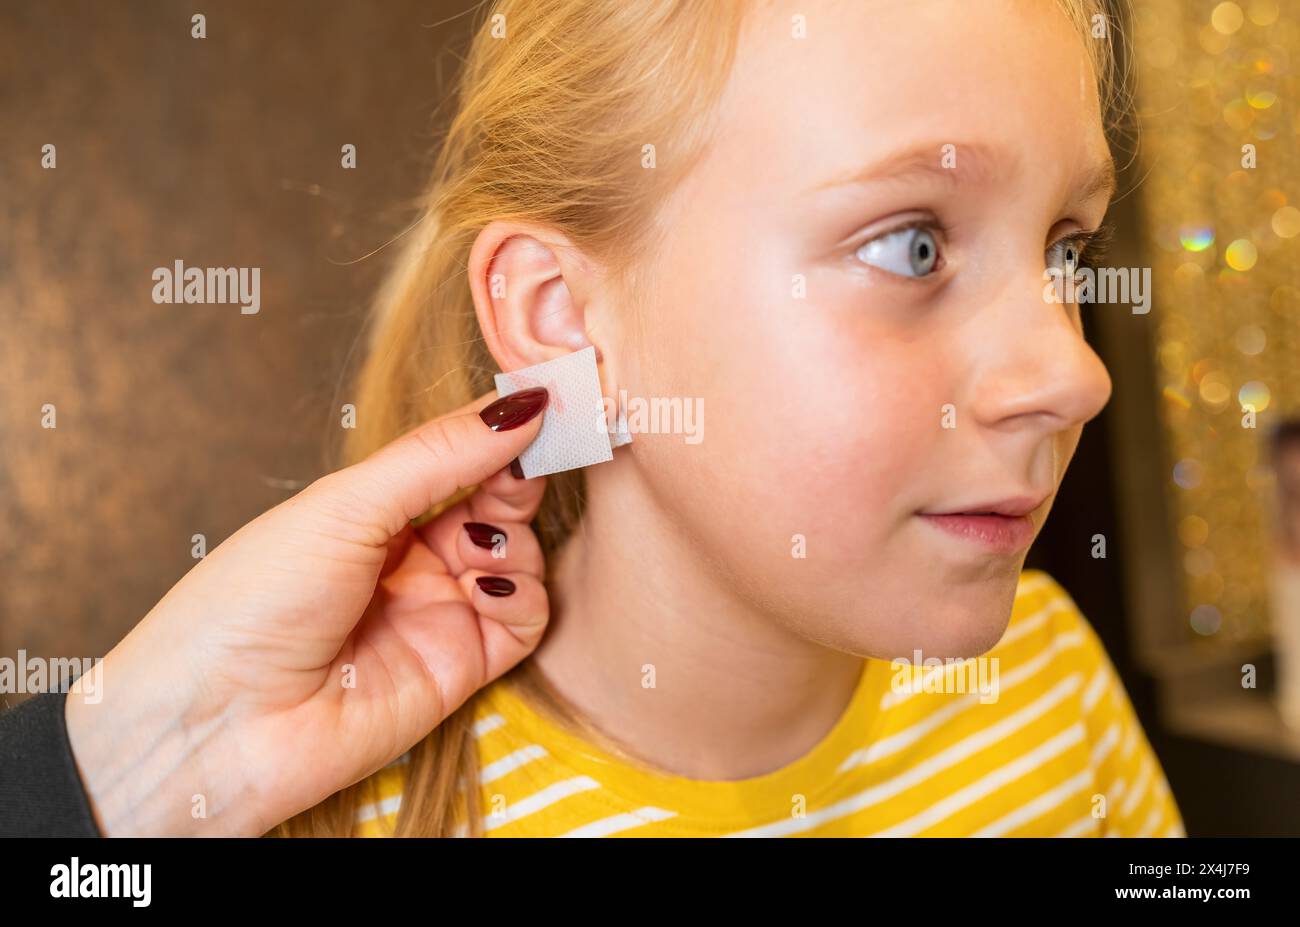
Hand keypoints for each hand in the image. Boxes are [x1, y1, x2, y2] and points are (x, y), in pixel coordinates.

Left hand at [64, 387, 549, 835]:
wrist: (220, 723)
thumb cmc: (252, 602)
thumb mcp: (346, 506)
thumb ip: (439, 456)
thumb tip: (521, 403)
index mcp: (373, 509)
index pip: (456, 458)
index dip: (497, 433)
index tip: (539, 405)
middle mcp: (410, 556)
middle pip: (496, 502)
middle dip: (517, 477)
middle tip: (529, 463)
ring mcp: (437, 610)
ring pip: (518, 557)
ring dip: (516, 538)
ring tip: (481, 543)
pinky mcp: (462, 666)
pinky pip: (523, 619)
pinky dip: (522, 594)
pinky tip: (484, 587)